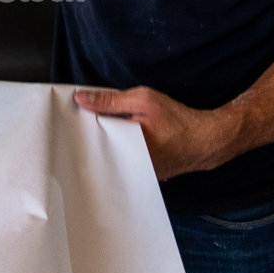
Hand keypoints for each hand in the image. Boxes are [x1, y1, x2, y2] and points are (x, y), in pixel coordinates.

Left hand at [73, 86, 242, 179]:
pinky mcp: (140, 173)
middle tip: (79, 124)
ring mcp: (134, 173)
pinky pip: (121, 160)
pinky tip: (115, 139)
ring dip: (103, 143)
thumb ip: (111, 100)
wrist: (205, 140)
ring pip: (109, 156)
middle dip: (89, 137)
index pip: (92, 140)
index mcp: (126, 149)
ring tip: (95, 131)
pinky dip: (116, 149)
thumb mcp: (144, 100)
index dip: (80, 128)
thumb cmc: (178, 121)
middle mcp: (128, 167)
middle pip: (98, 150)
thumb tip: (81, 99)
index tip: (69, 119)